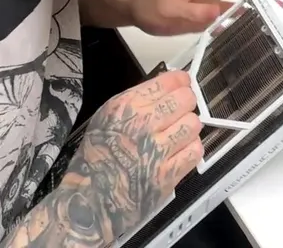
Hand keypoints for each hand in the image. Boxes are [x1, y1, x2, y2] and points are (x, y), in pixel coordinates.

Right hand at [13, 72, 201, 246]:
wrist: (89, 201)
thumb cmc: (95, 159)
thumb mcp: (105, 119)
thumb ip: (135, 103)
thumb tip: (165, 89)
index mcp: (125, 107)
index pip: (166, 83)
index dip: (180, 81)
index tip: (184, 83)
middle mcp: (141, 124)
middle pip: (184, 100)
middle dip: (187, 102)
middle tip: (184, 108)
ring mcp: (156, 150)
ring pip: (193, 125)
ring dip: (189, 127)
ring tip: (181, 132)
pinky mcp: (167, 175)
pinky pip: (194, 152)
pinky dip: (191, 149)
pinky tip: (181, 150)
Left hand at [131, 0, 267, 35]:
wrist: (133, 11)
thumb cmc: (150, 6)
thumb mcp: (170, 10)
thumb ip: (193, 12)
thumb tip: (218, 13)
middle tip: (276, 4)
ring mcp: (201, 6)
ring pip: (228, 7)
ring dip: (246, 10)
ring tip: (267, 17)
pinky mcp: (197, 18)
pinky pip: (218, 20)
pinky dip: (232, 23)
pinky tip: (243, 30)